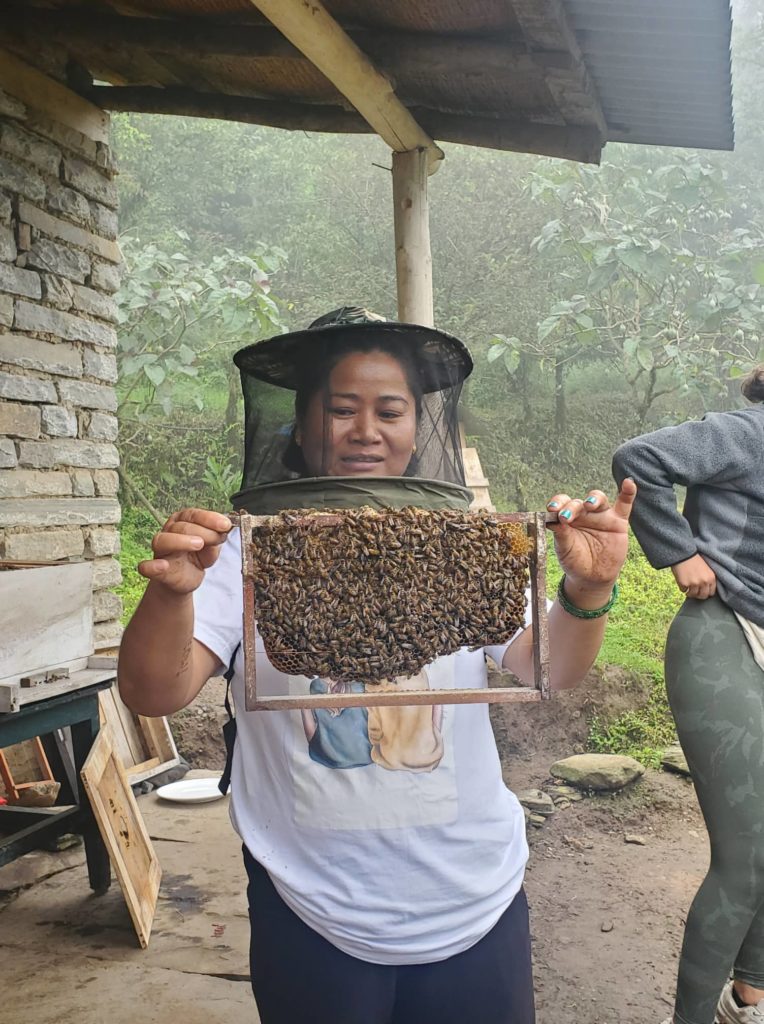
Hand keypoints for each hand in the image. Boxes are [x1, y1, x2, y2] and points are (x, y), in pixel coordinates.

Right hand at [138, 508, 231, 594]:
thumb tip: (225, 527)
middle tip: (217, 539)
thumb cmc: (197, 557)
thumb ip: (217, 537)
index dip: (209, 518)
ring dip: (181, 541)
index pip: (192, 514)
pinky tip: (162, 566)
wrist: (186, 580)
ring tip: (198, 545)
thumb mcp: (212, 547)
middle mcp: (169, 532)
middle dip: (203, 531)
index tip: (225, 525)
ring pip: (163, 540)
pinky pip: (146, 566)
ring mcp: (161, 551)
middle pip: (181, 526)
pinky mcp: (156, 570)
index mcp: (182, 522)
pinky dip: (151, 566)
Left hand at [546, 480, 636, 596]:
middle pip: (578, 502)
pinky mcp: (618, 522)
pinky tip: (629, 483)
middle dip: (572, 507)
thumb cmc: (575, 560)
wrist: (592, 577)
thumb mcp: (565, 549)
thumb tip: (553, 520)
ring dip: (593, 499)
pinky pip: (625, 504)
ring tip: (588, 505)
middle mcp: (584, 514)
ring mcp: (601, 516)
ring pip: (598, 499)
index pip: (562, 503)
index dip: (557, 503)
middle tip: (565, 517)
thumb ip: (561, 534)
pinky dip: (628, 493)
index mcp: (567, 517)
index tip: (551, 509)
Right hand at [671, 554, 715, 599]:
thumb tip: (706, 589)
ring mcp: (694, 584)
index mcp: (711, 578)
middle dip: (698, 594)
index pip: (711, 592)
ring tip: (687, 587)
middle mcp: (704, 582)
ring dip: (689, 592)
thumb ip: (708, 579)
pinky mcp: (684, 584)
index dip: (706, 592)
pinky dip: (682, 587)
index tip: (702, 590)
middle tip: (694, 591)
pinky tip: (682, 581)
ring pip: (692, 595)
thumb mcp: (707, 569)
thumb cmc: (695, 559)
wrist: (684, 553)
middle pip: (702, 596)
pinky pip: (683, 590)